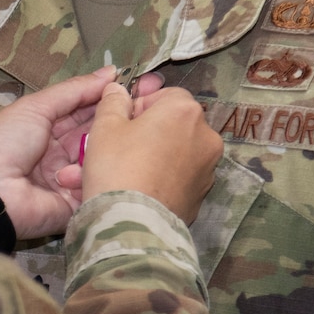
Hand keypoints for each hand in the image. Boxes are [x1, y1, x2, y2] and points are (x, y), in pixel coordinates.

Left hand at [0, 69, 162, 238]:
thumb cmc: (4, 141)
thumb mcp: (36, 107)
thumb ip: (74, 91)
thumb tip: (112, 72)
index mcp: (51, 128)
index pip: (88, 111)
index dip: (112, 100)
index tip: (145, 88)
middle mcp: (63, 154)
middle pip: (99, 136)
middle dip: (118, 124)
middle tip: (147, 111)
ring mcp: (70, 180)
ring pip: (102, 161)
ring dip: (104, 149)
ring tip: (112, 139)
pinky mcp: (75, 205)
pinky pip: (95, 188)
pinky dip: (92, 177)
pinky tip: (87, 170)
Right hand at [77, 83, 221, 223]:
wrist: (133, 224)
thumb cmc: (118, 166)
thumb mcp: (105, 127)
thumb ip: (113, 102)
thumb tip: (117, 89)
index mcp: (185, 111)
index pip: (166, 95)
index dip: (141, 105)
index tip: (122, 121)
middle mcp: (206, 136)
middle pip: (174, 124)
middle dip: (149, 131)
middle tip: (120, 147)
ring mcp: (208, 169)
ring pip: (177, 153)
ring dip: (156, 156)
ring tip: (127, 172)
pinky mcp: (202, 196)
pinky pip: (179, 178)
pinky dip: (164, 179)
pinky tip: (141, 190)